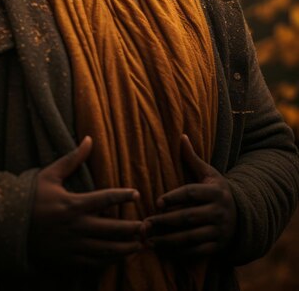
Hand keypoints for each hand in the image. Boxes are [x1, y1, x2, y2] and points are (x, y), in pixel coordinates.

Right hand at [29, 136, 142, 270]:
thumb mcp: (50, 175)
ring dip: (126, 248)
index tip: (137, 194)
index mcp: (74, 204)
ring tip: (140, 245)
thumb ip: (73, 159)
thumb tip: (89, 139)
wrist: (8, 228)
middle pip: (114, 229)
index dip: (124, 196)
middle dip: (133, 229)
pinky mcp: (68, 262)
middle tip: (147, 226)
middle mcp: (76, 227)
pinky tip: (119, 257)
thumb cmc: (30, 198)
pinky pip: (94, 264)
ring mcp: (73, 247)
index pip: (107, 198)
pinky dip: (110, 261)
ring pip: (107, 250)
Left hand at [141, 134, 236, 256]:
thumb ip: (192, 158)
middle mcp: (218, 211)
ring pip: (191, 237)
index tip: (157, 202)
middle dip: (165, 222)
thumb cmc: (216, 190)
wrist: (242, 214)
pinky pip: (196, 251)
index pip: (191, 193)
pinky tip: (162, 250)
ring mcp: (219, 230)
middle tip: (145, 223)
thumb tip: (181, 136)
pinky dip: (179, 252)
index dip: (174, 197)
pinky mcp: (217, 246)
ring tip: (149, 240)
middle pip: (188, 217)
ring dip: (168, 240)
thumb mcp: (208, 173)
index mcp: (215, 192)